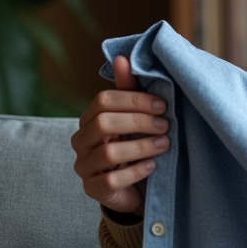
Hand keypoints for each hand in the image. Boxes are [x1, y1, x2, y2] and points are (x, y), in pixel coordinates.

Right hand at [71, 55, 169, 215]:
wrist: (137, 188)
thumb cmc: (136, 146)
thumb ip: (129, 91)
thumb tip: (122, 58)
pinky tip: (153, 167)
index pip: (104, 100)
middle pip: (103, 123)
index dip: (134, 100)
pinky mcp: (93, 189)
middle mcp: (81, 141)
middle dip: (139, 122)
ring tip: (164, 145)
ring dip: (141, 146)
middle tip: (165, 125)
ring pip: (108, 152)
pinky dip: (136, 171)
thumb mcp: (136, 118)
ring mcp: (84, 166)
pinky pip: (111, 180)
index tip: (163, 105)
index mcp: (90, 118)